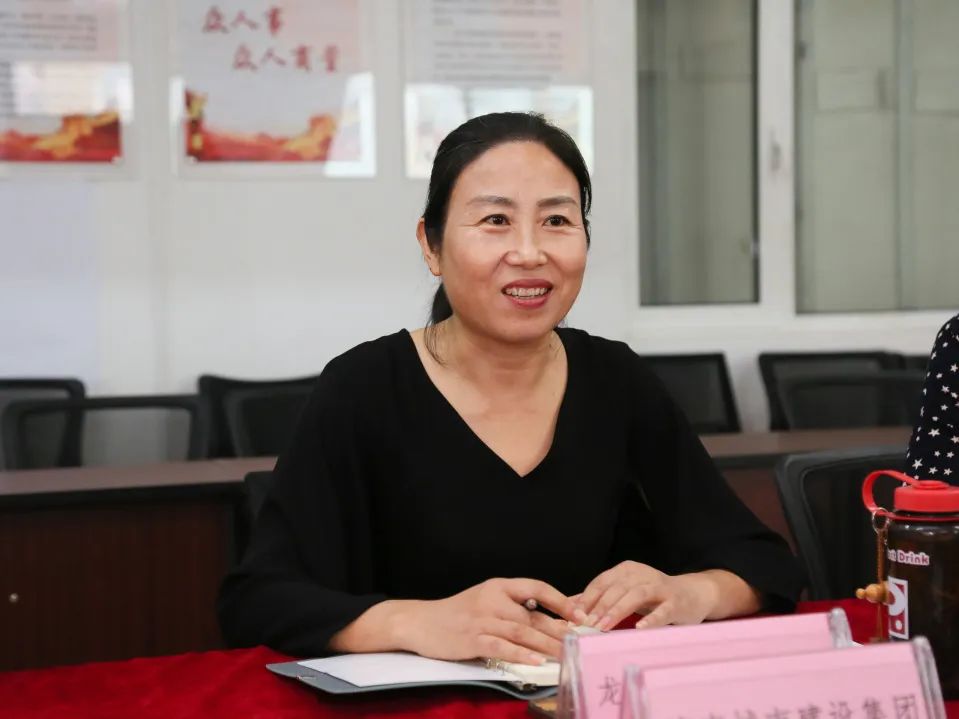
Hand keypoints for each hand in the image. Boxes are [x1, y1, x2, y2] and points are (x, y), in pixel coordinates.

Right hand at [394, 578, 577, 664]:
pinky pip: (503, 647)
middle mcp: (492, 600)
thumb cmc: (458, 613)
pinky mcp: (473, 639)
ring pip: (522, 631)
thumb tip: (550, 618)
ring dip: (547, 644)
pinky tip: (537, 661)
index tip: (579, 613)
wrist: (421, 622)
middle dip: (559, 630)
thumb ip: (513, 607)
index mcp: (498, 586)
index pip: (536, 587)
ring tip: (567, 654)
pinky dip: (522, 654)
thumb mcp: (486, 601)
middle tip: (581, 641)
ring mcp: (482, 619)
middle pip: (533, 614)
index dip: (560, 600)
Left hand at [575, 561, 720, 631]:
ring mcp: (660, 587)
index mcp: (626, 570)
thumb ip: (602, 599)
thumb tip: (571, 607)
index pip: (601, 582)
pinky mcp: (676, 601)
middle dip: (598, 607)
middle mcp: (642, 574)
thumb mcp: (626, 593)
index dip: (586, 599)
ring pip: (636, 595)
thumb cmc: (655, 597)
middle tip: (585, 625)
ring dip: (617, 611)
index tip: (573, 617)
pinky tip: (639, 629)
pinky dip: (650, 619)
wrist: (694, 593)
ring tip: (603, 627)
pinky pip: (662, 610)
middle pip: (616, 588)